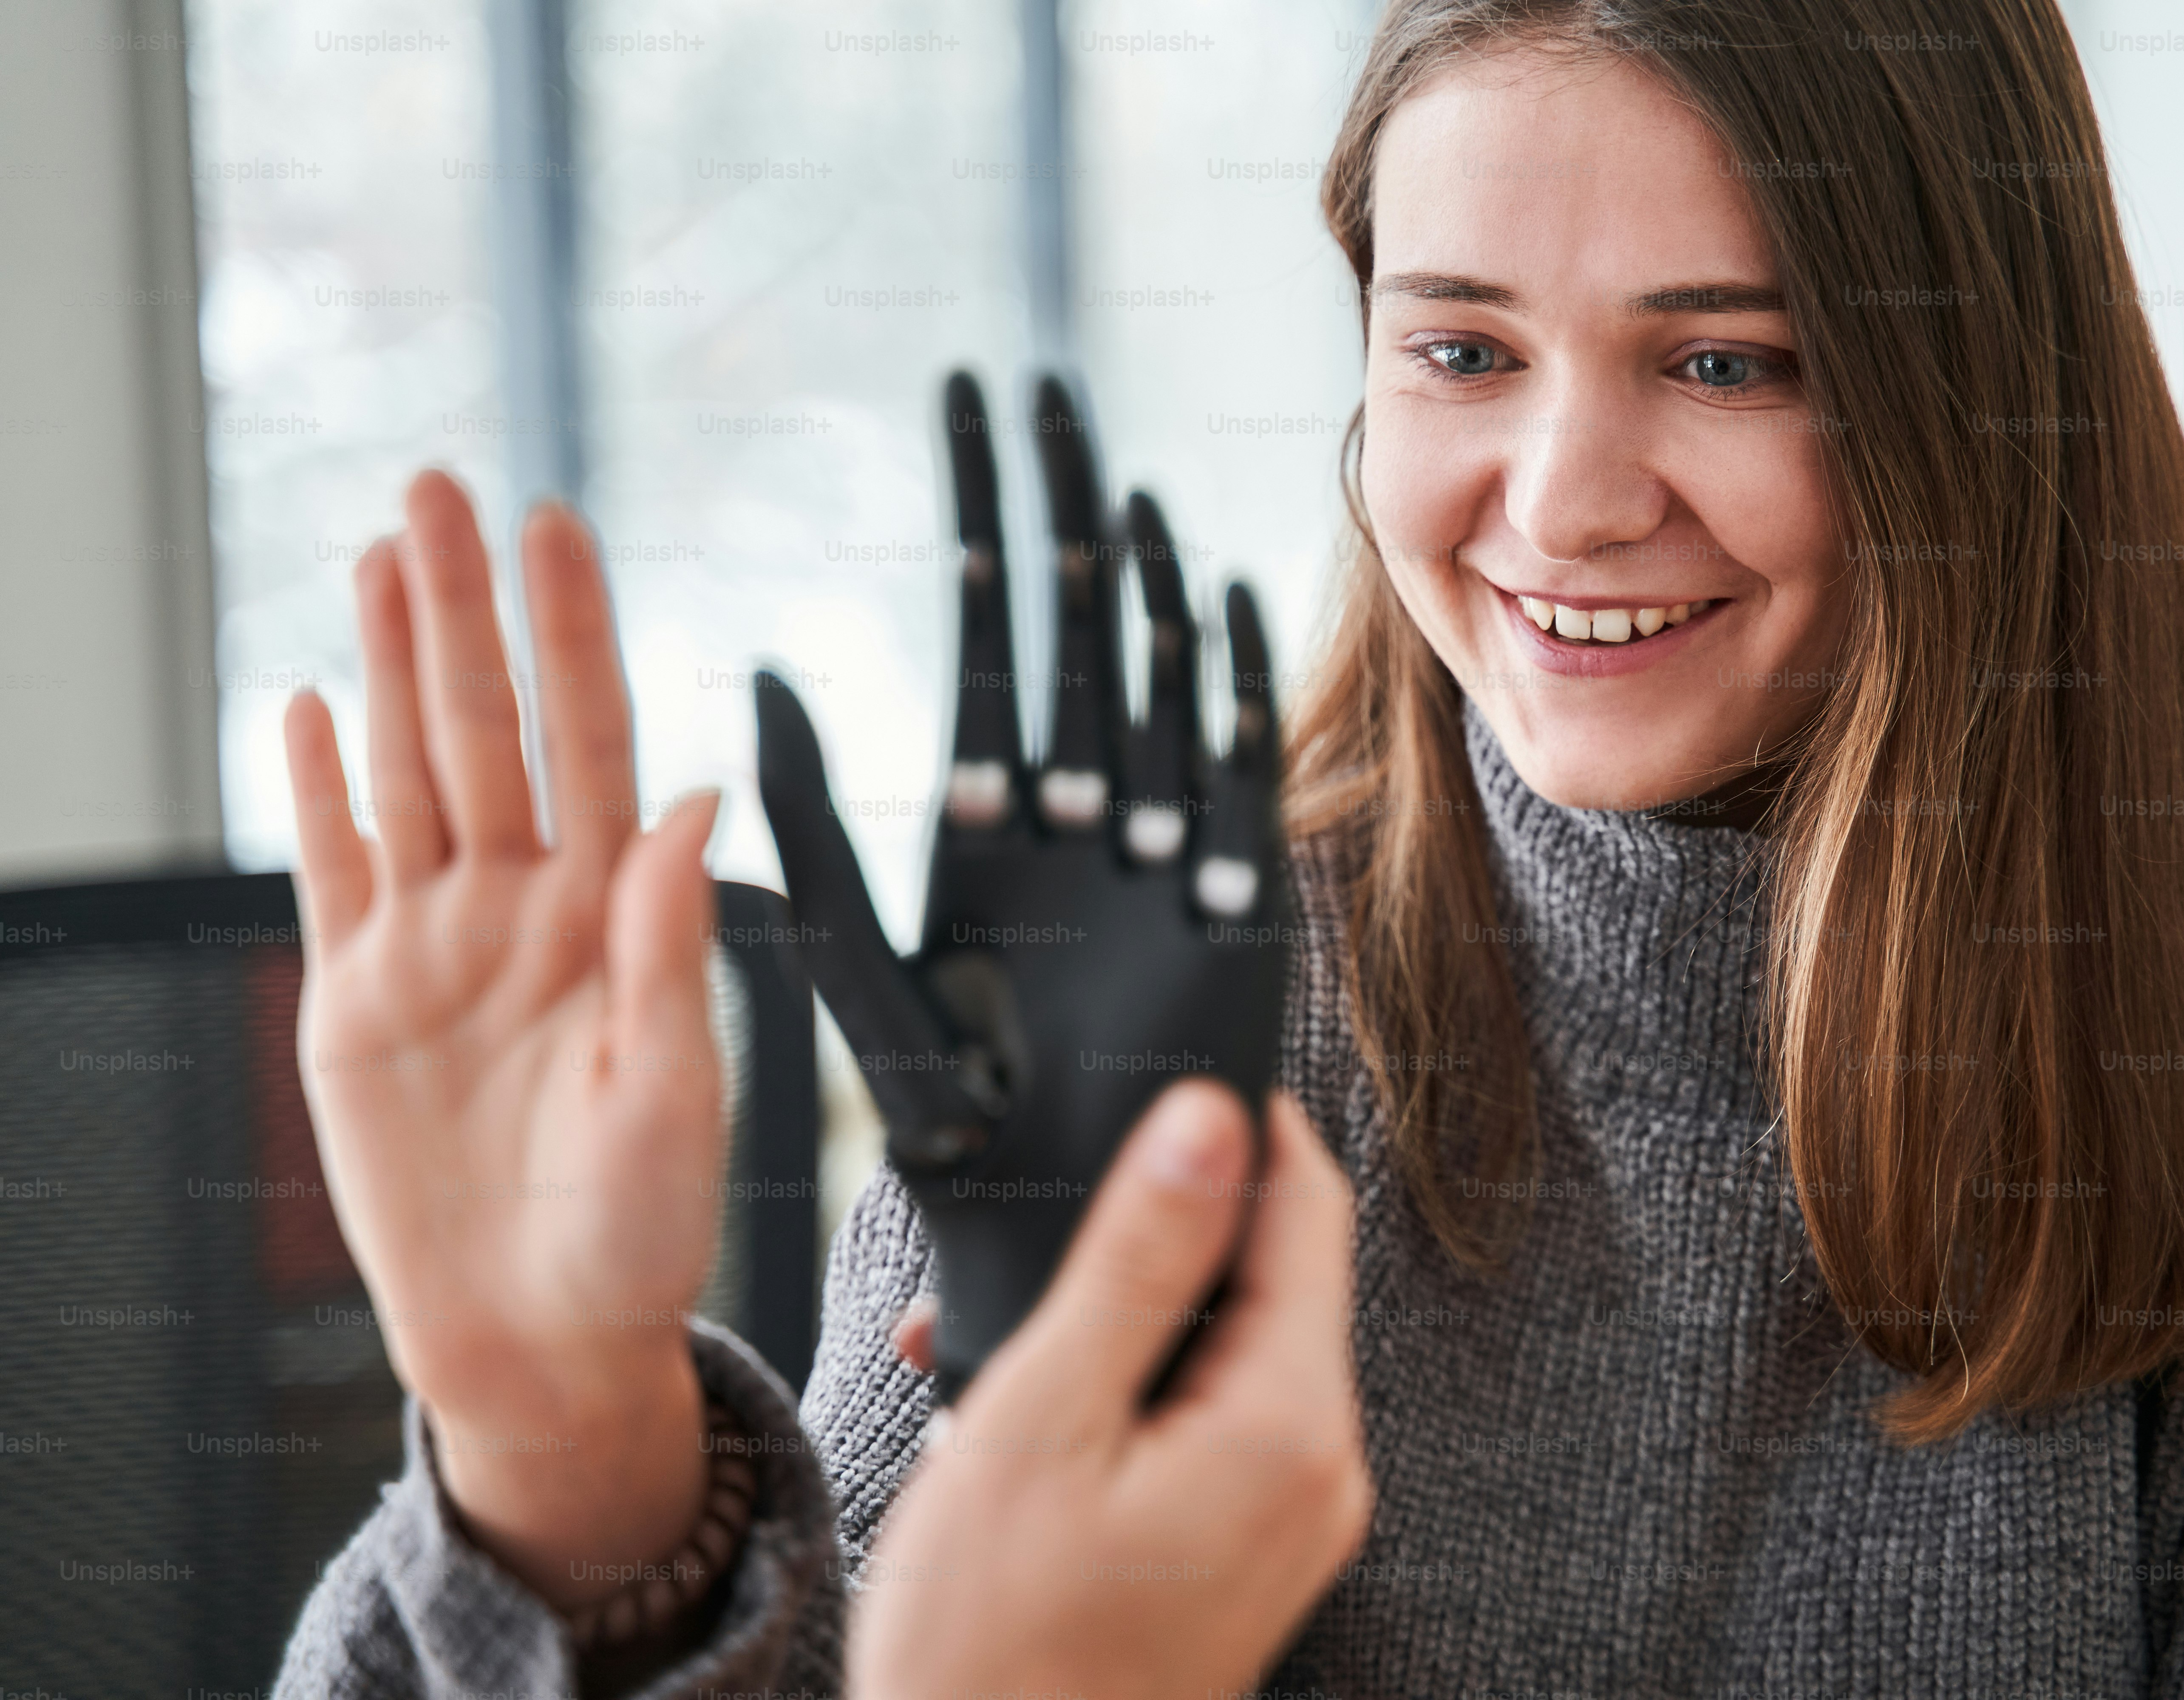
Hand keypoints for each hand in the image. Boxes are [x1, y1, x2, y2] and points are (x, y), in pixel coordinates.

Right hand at [284, 470, 721, 1605]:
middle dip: (463, 609)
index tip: (556, 524)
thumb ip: (672, 943)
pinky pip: (333, 867)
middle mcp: (521, 907)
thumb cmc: (636, 1229)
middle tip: (441, 486)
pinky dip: (317, 787)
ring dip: (392, 663)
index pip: (591, 738)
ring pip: (407, 770)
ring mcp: (433, 944)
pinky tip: (311, 697)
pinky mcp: (356, 1000)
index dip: (571, 632)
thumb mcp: (676, 1089)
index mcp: (608, 916)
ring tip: (382, 553)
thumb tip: (694, 795)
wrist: (541, 1336)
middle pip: (487, 726)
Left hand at [756, 372, 1290, 1399]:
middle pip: (1073, 634)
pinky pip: (1236, 775)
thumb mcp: (851, 976)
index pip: (984, 636)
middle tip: (1047, 395)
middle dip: (1061, 512)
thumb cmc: (946, 1141)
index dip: (980, 515)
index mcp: (979, 829)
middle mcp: (1073, 825)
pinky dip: (1231, 686)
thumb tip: (752, 682)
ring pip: (1153, 685)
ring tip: (1121, 479)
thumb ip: (806, 835)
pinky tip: (1218, 592)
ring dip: (1140, 582)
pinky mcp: (1235, 908)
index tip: (969, 405)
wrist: (1055, 1247)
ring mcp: (1158, 857)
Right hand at [853, 1082, 1371, 1697]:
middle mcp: (1322, 1472)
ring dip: (1123, 1319)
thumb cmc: (992, 1648)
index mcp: (1291, 1425)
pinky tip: (1029, 1414)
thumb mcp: (1044, 1418)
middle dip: (1152, 1235)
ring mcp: (1291, 1520)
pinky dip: (1127, 1395)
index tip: (1159, 1085)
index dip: (1239, 1125)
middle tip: (1035, 1238)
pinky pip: (1209, 1425)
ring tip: (996, 1346)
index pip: (1308, 1207)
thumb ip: (1138, 1257)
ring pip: (1228, 1349)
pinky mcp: (1248, 1553)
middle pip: (1271, 1275)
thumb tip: (1211, 1117)